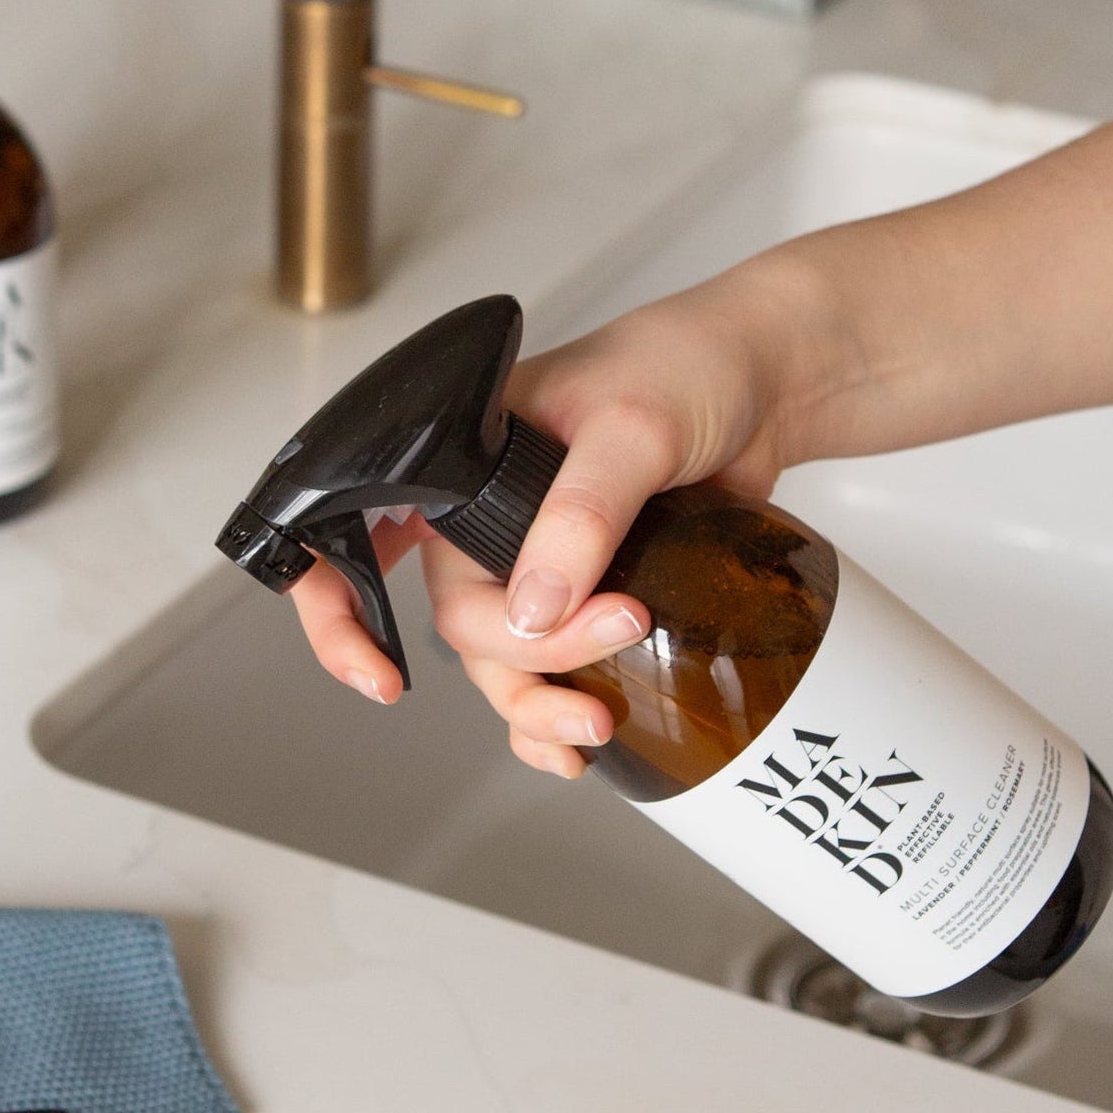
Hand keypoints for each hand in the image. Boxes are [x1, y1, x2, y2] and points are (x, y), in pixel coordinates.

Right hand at [291, 258, 826, 775]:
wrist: (769, 384)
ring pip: (505, 664)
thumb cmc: (690, 365)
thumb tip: (533, 611)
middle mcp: (490, 520)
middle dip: (526, 660)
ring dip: (539, 708)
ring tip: (598, 724)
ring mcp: (541, 565)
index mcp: (464, 463)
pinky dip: (557, 719)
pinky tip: (580, 747)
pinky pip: (553, 675)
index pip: (361, 538)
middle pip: (463, 626)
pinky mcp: (592, 598)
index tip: (379, 676)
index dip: (343, 614)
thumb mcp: (632, 427)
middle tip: (619, 628)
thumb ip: (581, 513)